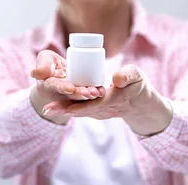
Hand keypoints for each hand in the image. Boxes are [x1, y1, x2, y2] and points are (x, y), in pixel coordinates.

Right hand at [29, 50, 105, 123]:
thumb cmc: (50, 64)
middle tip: (89, 93)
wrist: (57, 74)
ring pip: (81, 97)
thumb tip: (37, 73)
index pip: (56, 87)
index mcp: (50, 85)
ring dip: (89, 96)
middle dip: (80, 94)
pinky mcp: (83, 93)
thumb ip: (42, 64)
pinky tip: (102, 91)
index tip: (70, 88)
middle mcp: (62, 93)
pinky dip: (96, 93)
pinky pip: (90, 94)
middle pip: (71, 95)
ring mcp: (73, 95)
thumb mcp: (44, 59)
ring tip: (97, 93)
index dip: (63, 88)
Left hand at [44, 64, 172, 135]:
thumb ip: (128, 76)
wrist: (141, 103)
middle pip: (82, 110)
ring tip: (47, 109)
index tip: (68, 108)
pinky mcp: (96, 110)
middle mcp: (104, 109)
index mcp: (114, 100)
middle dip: (65, 110)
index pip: (96, 104)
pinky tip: (55, 106)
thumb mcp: (137, 77)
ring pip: (79, 110)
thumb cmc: (139, 86)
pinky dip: (68, 108)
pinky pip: (81, 109)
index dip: (82, 106)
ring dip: (64, 110)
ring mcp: (100, 112)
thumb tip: (116, 79)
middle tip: (47, 109)